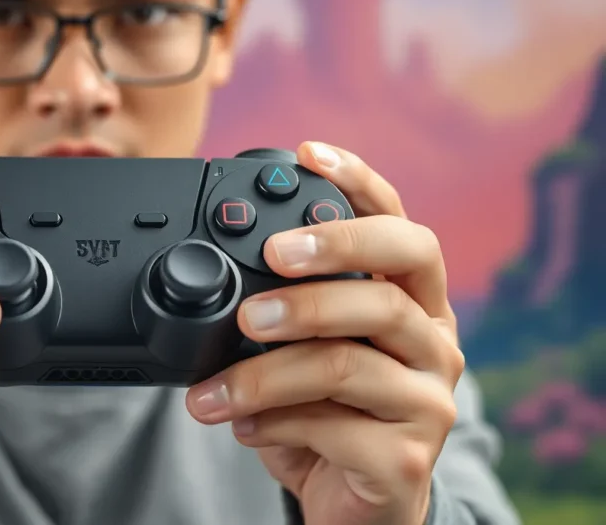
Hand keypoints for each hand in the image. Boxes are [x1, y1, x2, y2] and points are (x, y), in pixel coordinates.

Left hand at [185, 142, 464, 524]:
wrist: (354, 509)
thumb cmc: (325, 415)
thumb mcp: (303, 352)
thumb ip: (279, 310)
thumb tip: (208, 276)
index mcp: (412, 301)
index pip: (399, 223)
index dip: (359, 183)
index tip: (308, 153)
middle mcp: (434, 339)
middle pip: (396, 271)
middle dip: (323, 260)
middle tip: (259, 280)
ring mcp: (431, 398)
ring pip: (348, 358)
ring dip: (265, 370)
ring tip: (212, 387)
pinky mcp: (410, 456)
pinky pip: (335, 424)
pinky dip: (274, 422)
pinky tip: (242, 427)